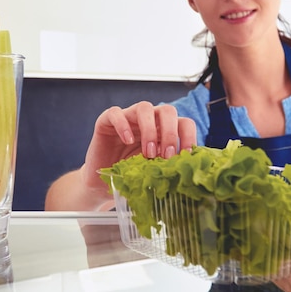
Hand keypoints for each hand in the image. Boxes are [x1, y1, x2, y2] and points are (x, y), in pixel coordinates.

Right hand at [45, 101, 195, 210]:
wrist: (102, 184)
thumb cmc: (130, 176)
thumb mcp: (153, 172)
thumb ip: (168, 167)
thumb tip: (187, 172)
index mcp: (164, 131)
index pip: (184, 123)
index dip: (188, 136)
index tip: (186, 155)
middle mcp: (149, 120)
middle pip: (167, 111)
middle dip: (170, 132)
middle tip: (167, 155)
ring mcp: (128, 117)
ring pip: (144, 107)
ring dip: (149, 129)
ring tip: (148, 153)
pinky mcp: (107, 120)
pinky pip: (115, 113)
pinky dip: (123, 125)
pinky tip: (127, 141)